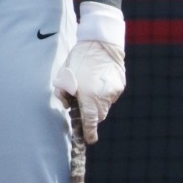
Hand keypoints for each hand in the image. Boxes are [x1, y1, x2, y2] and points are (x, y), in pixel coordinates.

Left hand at [52, 4, 125, 143]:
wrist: (100, 43)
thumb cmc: (78, 59)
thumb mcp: (64, 77)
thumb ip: (63, 95)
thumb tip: (68, 106)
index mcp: (88, 97)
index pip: (89, 122)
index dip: (89, 133)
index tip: (89, 140)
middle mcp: (103, 97)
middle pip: (98, 116)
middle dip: (90, 116)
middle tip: (82, 106)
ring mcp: (113, 92)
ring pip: (105, 106)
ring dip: (97, 104)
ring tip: (89, 91)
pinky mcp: (119, 86)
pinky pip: (110, 96)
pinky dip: (104, 95)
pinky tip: (98, 83)